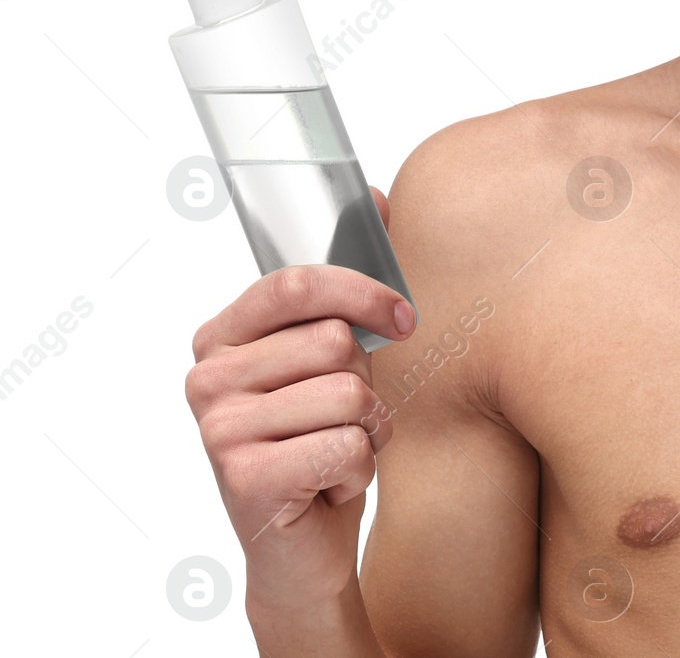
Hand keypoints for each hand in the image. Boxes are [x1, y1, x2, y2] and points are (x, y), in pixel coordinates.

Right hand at [184, 186, 415, 608]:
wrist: (303, 548)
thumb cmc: (323, 438)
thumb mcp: (336, 357)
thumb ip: (347, 284)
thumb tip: (380, 197)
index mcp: (223, 336)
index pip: (296, 283)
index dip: (362, 293)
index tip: (404, 318)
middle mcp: (208, 377)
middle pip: (333, 342)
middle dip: (364, 383)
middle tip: (344, 417)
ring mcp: (219, 428)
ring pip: (348, 395)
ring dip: (367, 430)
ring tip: (337, 450)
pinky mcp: (244, 478)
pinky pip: (347, 445)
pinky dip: (359, 468)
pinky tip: (329, 484)